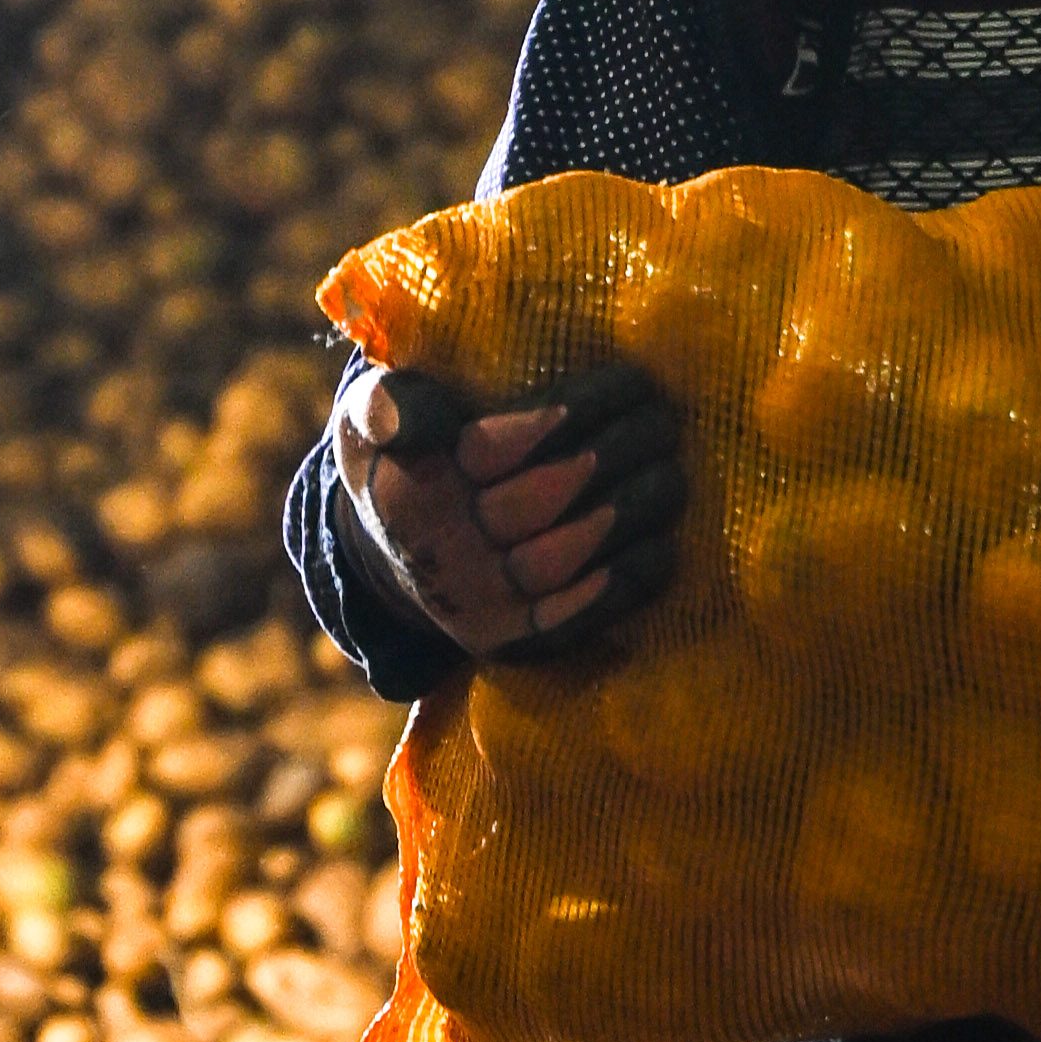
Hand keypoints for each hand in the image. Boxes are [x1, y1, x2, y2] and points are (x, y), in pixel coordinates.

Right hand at [329, 353, 685, 663]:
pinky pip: (573, 615)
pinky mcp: (512, 636)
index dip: (533, 431)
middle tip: (659, 421)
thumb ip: (384, 405)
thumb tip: (408, 414)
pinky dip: (621, 583)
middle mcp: (443, 551)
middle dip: (603, 460)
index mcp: (411, 489)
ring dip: (622, 518)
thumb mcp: (370, 422)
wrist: (397, 554)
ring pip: (556, 562)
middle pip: (530, 506)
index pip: (482, 455)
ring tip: (671, 474)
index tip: (577, 406)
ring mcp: (480, 599)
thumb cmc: (403, 461)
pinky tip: (663, 542)